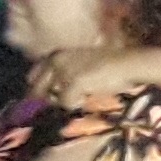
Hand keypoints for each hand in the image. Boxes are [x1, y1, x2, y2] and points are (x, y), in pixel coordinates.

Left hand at [42, 47, 157, 110]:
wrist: (128, 64)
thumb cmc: (108, 67)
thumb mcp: (81, 65)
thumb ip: (64, 76)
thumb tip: (51, 96)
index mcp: (56, 54)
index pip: (32, 75)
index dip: (35, 89)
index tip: (42, 101)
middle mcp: (55, 60)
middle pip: (35, 88)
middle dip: (44, 100)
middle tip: (57, 106)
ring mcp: (63, 71)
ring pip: (50, 98)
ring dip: (63, 102)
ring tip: (80, 97)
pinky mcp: (73, 82)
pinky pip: (66, 103)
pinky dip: (75, 105)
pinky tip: (87, 98)